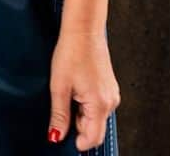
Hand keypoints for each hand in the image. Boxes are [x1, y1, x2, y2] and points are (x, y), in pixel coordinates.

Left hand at [48, 30, 119, 149]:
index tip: (63, 135)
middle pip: (95, 129)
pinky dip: (86, 103)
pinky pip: (98, 105)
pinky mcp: (110, 87)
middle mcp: (111, 101)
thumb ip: (59, 115)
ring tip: (70, 90)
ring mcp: (112, 93)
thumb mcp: (59, 86)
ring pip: (96, 117)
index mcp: (99, 104)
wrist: (83, 29)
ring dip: (81, 112)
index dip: (77, 141)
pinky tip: (77, 86)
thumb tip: (56, 136)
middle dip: (78, 124)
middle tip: (64, 103)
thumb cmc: (72, 51)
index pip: (92, 138)